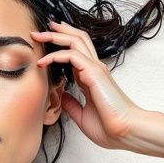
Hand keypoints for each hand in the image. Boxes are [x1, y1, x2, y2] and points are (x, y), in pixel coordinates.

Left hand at [31, 21, 144, 150]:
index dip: (62, 43)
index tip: (46, 41)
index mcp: (91, 77)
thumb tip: (61, 96)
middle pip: (77, 39)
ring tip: (38, 35)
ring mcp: (95, 69)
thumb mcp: (82, 115)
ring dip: (54, 36)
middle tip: (40, 30)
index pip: (76, 51)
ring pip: (75, 41)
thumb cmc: (109, 127)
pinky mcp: (93, 72)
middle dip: (58, 31)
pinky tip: (42, 61)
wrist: (125, 132)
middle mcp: (94, 69)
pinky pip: (71, 55)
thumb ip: (72, 104)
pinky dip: (55, 55)